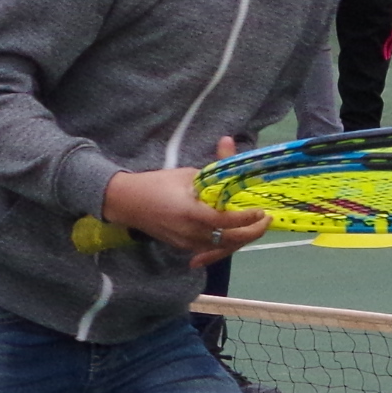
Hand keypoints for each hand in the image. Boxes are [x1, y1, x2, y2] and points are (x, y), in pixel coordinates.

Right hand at [101, 139, 270, 266]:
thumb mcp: (186, 174)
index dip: (246, 219)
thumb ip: (212, 167)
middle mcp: (191, 233)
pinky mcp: (183, 247)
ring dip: (240, 240)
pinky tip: (234, 241)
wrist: (126, 203)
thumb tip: (230, 142)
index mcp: (192, 213)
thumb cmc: (156, 184)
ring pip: (221, 248)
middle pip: (229, 241)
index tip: (261, 211)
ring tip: (254, 227)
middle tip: (265, 221)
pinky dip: (223, 246)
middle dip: (251, 233)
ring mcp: (187, 243)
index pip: (225, 222)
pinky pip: (209, 250)